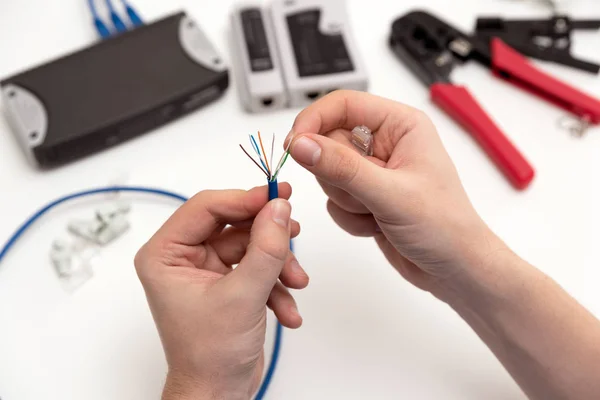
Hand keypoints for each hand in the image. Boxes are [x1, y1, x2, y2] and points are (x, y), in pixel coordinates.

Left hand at [135, 184, 307, 399]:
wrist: (218, 395)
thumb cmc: (209, 356)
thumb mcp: (243, 296)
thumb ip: (265, 248)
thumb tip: (280, 208)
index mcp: (165, 254)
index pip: (206, 207)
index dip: (244, 199)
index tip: (277, 197)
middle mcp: (183, 258)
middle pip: (233, 224)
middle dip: (267, 236)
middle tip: (294, 229)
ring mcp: (207, 271)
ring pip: (251, 245)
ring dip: (278, 264)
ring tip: (296, 282)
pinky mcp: (228, 283)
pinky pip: (257, 267)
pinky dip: (276, 285)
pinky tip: (287, 311)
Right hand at [285, 90, 503, 298]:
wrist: (455, 269)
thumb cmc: (444, 227)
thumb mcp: (390, 194)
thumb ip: (342, 168)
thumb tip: (301, 144)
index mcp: (400, 125)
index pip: (343, 104)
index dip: (314, 121)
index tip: (294, 146)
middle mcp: (385, 142)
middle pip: (328, 141)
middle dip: (340, 176)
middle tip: (365, 195)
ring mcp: (373, 170)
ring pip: (328, 173)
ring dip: (347, 200)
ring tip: (378, 212)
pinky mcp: (365, 195)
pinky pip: (334, 198)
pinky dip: (350, 216)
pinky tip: (377, 225)